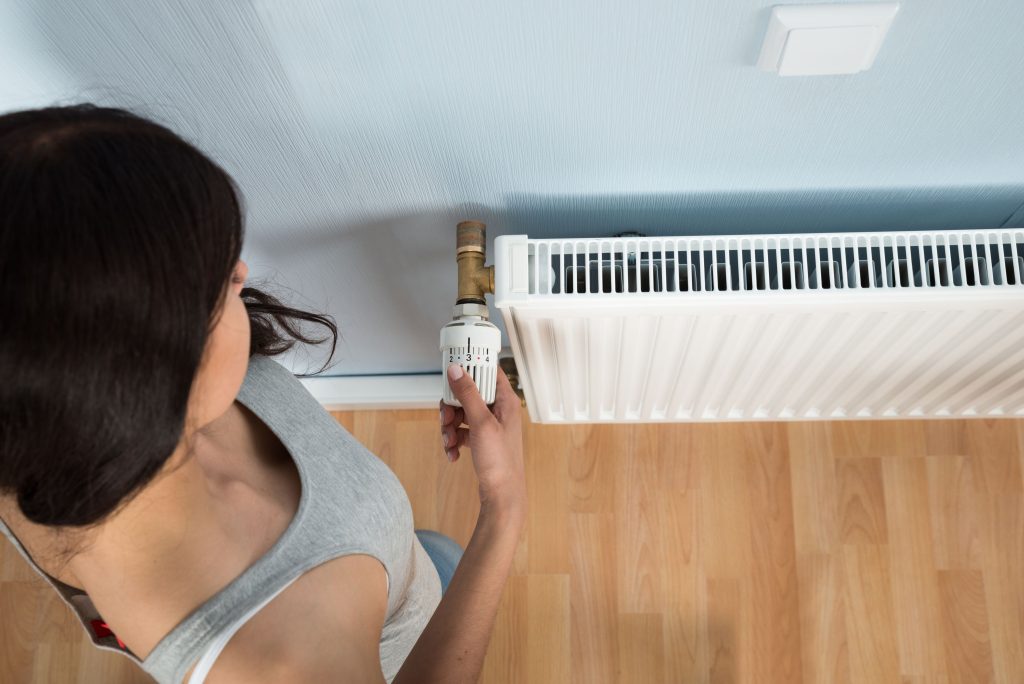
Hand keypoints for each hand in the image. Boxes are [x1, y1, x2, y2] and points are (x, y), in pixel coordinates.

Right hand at [439, 365, 525, 515]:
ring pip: (461, 413)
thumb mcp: (481, 423)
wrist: (501, 495)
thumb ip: (468, 394)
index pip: (488, 371)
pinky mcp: (481, 439)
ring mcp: (489, 425)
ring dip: (449, 426)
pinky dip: (453, 440)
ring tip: (449, 441)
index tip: (452, 370)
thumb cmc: (500, 462)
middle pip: (468, 393)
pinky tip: (452, 453)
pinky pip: (461, 431)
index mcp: (506, 400)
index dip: (470, 367)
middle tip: (446, 417)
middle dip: (452, 407)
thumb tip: (456, 370)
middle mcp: (499, 410)